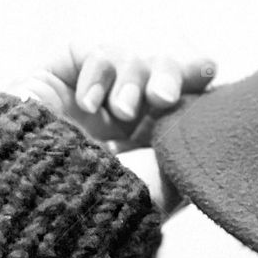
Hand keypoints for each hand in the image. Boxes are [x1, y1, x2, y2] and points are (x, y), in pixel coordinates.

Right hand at [0, 43, 217, 218]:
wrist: (64, 206)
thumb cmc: (120, 201)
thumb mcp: (173, 178)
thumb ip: (191, 139)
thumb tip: (209, 101)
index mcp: (149, 146)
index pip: (177, 95)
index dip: (193, 73)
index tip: (208, 71)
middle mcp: (118, 122)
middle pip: (153, 68)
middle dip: (165, 74)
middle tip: (164, 98)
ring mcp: (83, 103)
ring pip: (125, 58)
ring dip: (131, 79)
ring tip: (124, 112)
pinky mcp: (49, 84)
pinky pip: (86, 51)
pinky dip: (98, 72)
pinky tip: (90, 105)